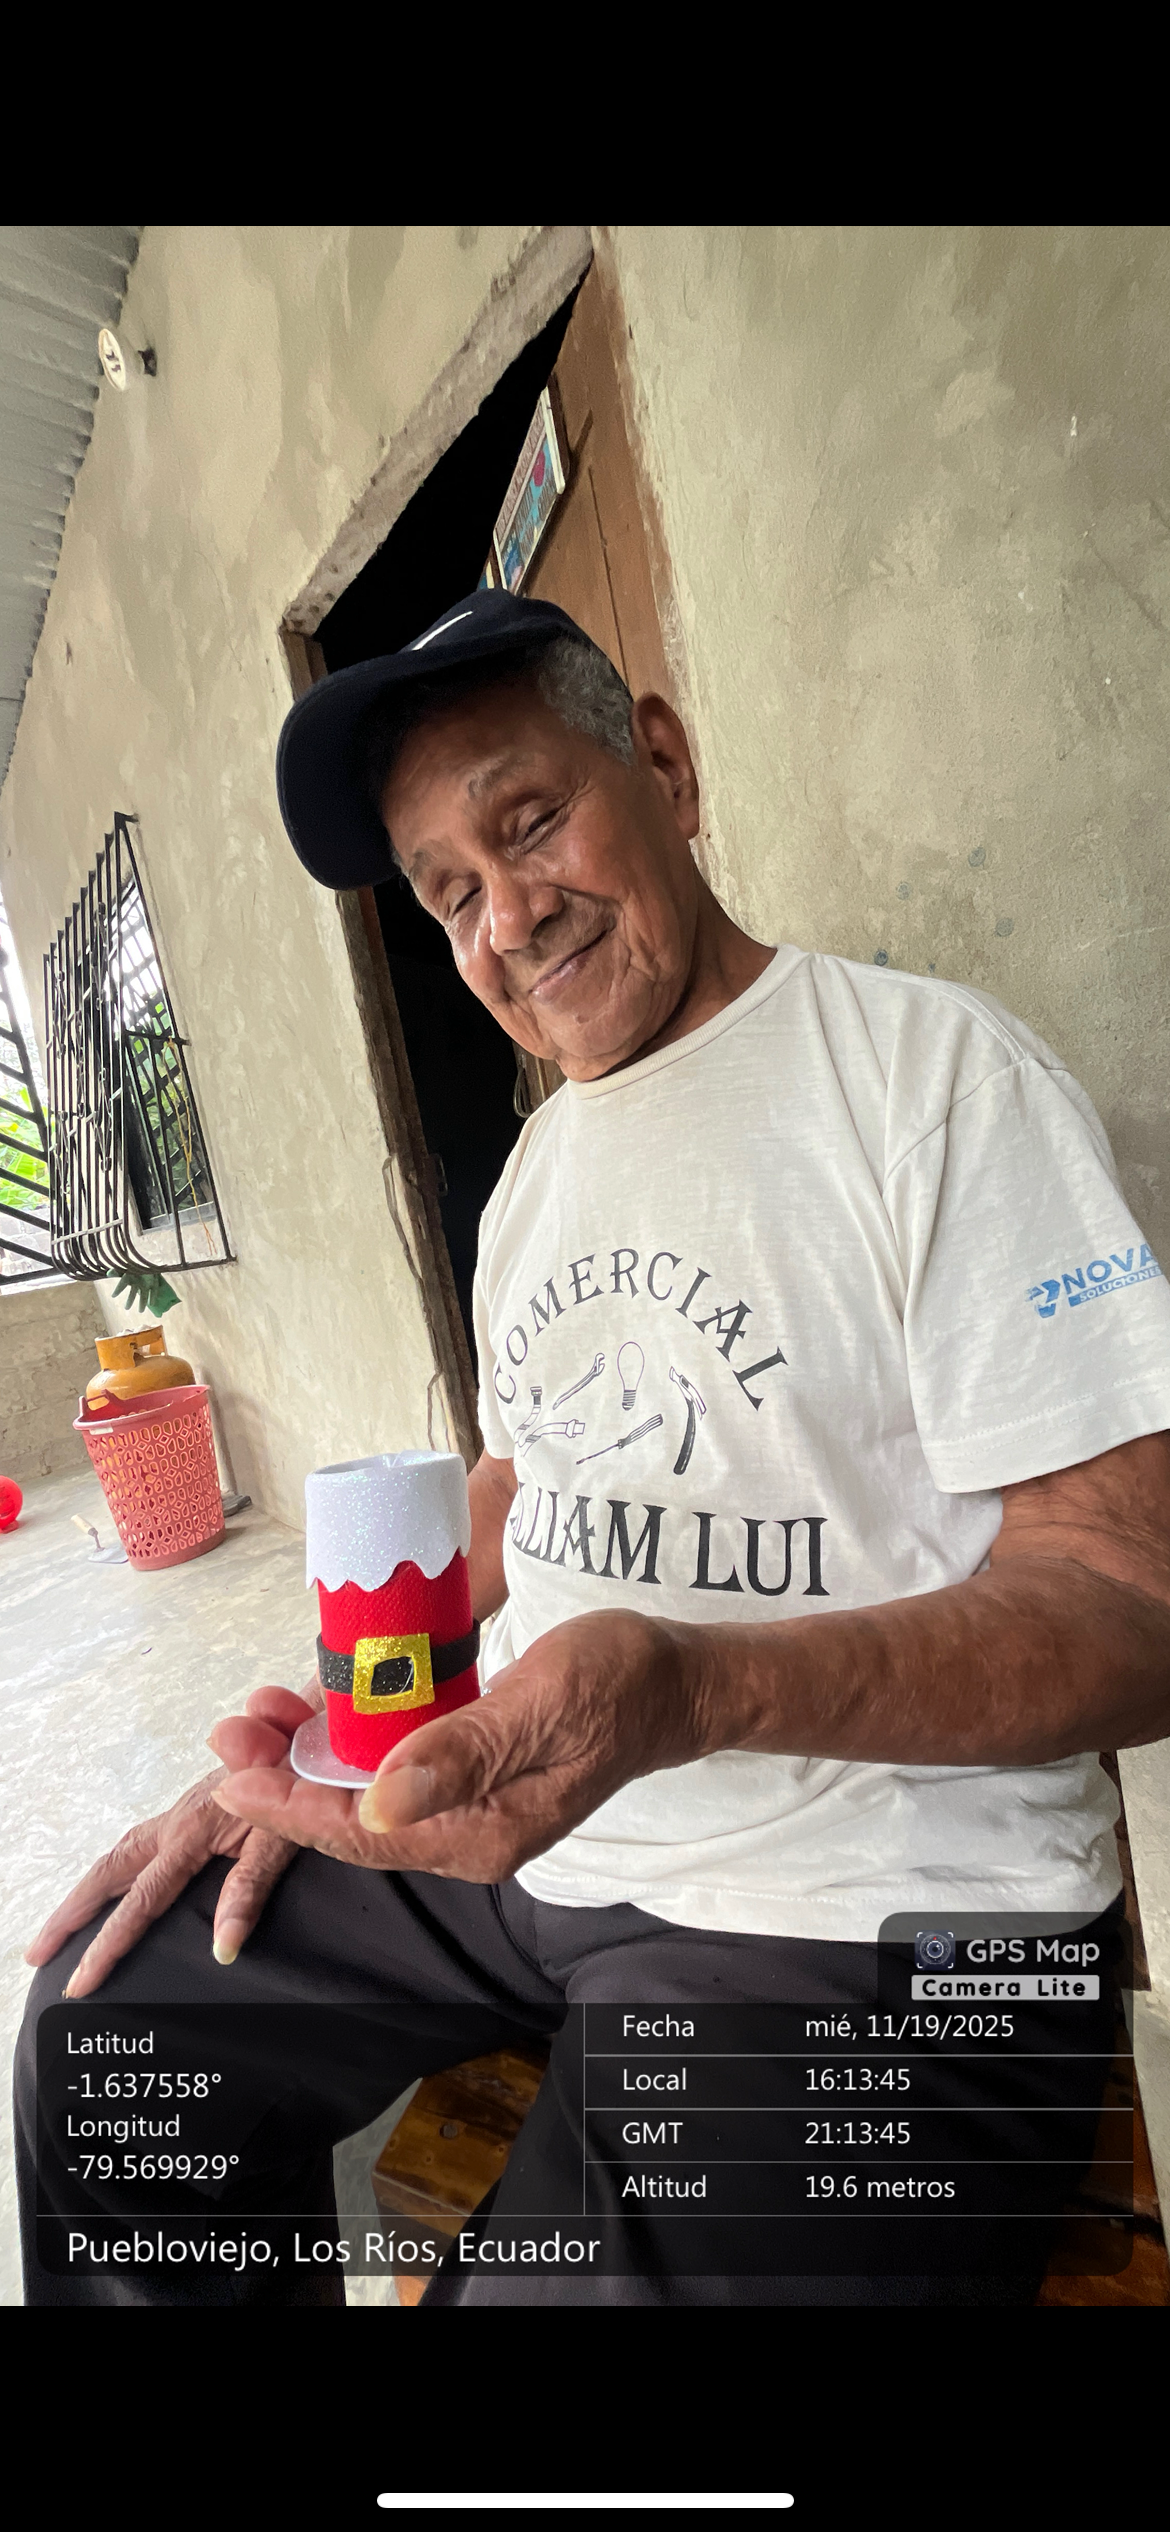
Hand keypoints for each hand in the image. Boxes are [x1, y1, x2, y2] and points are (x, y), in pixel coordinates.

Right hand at [25, 1679, 323, 1994]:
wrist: (305, 1732)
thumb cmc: (299, 1782)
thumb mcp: (283, 1840)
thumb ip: (249, 1888)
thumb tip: (222, 1947)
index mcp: (191, 1834)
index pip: (141, 1901)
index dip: (108, 1944)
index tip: (81, 1981)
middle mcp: (176, 1822)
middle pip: (108, 1872)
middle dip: (70, 1915)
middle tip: (38, 1954)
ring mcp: (181, 1813)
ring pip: (120, 1854)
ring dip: (87, 1891)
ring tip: (62, 1927)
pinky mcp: (191, 1809)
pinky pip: (140, 1843)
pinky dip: (115, 1870)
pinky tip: (116, 1885)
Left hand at [209, 1611, 709, 1884]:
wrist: (676, 1683)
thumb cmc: (617, 1682)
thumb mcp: (541, 1703)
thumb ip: (463, 1754)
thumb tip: (379, 1805)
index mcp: (481, 1833)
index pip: (363, 1835)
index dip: (290, 1806)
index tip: (231, 1776)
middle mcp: (468, 1836)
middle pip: (353, 1822)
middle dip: (282, 1780)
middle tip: (227, 1732)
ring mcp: (470, 1813)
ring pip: (366, 1798)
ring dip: (307, 1760)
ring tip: (254, 1718)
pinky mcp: (473, 1782)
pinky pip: (392, 1777)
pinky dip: (347, 1747)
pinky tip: (315, 1715)